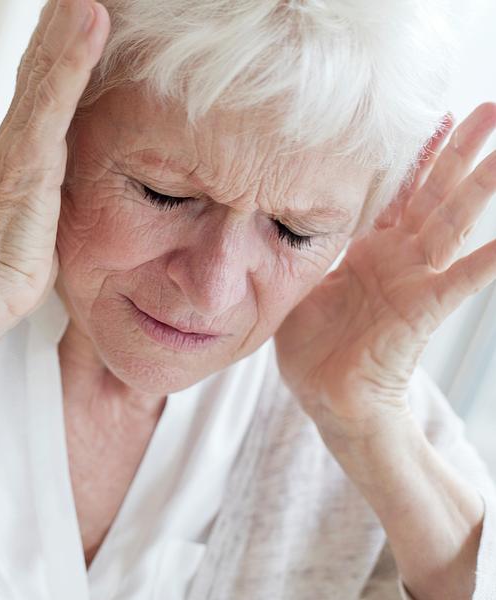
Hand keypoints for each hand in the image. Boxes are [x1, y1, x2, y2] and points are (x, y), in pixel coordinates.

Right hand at [0, 0, 108, 325]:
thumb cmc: (14, 259)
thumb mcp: (43, 212)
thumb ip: (51, 184)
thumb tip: (63, 178)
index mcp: (26, 143)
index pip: (45, 77)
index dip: (60, 38)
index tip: (79, 4)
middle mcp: (20, 132)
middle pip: (41, 57)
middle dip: (60, 15)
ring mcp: (22, 140)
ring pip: (47, 63)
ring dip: (67, 17)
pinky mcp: (30, 156)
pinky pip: (55, 95)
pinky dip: (73, 54)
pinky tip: (93, 17)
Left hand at [274, 102, 495, 440]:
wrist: (326, 396)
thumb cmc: (313, 344)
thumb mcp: (300, 282)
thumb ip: (302, 247)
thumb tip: (276, 212)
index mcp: (369, 248)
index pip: (399, 190)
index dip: (417, 154)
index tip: (434, 113)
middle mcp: (398, 257)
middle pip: (435, 193)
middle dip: (460, 151)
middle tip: (492, 108)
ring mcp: (414, 281)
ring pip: (452, 223)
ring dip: (480, 186)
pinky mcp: (422, 311)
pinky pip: (460, 281)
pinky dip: (489, 260)